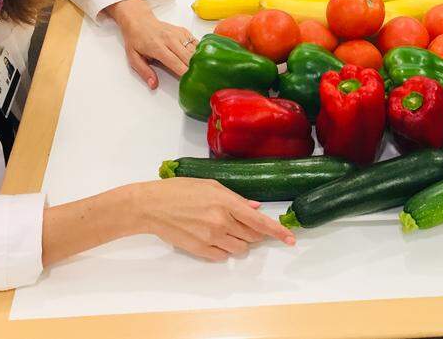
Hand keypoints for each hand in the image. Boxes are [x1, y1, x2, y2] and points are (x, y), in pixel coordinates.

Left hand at [104, 0, 196, 88]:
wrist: (139, 21)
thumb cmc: (137, 39)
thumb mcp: (134, 58)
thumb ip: (144, 72)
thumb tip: (153, 84)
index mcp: (158, 47)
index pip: (176, 63)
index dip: (184, 74)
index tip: (189, 82)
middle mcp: (170, 40)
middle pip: (189, 58)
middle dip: (195, 70)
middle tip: (197, 79)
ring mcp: (179, 34)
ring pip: (195, 51)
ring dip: (199, 62)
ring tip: (200, 71)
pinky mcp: (184, 31)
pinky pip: (197, 43)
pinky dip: (200, 52)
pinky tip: (198, 59)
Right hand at [132, 178, 295, 260]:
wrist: (151, 206)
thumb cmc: (180, 191)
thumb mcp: (211, 186)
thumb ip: (236, 198)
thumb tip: (256, 207)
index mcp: (226, 203)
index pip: (259, 221)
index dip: (277, 231)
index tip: (291, 239)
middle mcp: (221, 222)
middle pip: (252, 236)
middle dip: (254, 233)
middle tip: (244, 224)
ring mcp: (210, 238)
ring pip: (240, 248)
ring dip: (240, 241)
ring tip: (224, 229)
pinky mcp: (200, 250)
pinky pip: (223, 256)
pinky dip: (224, 249)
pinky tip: (213, 238)